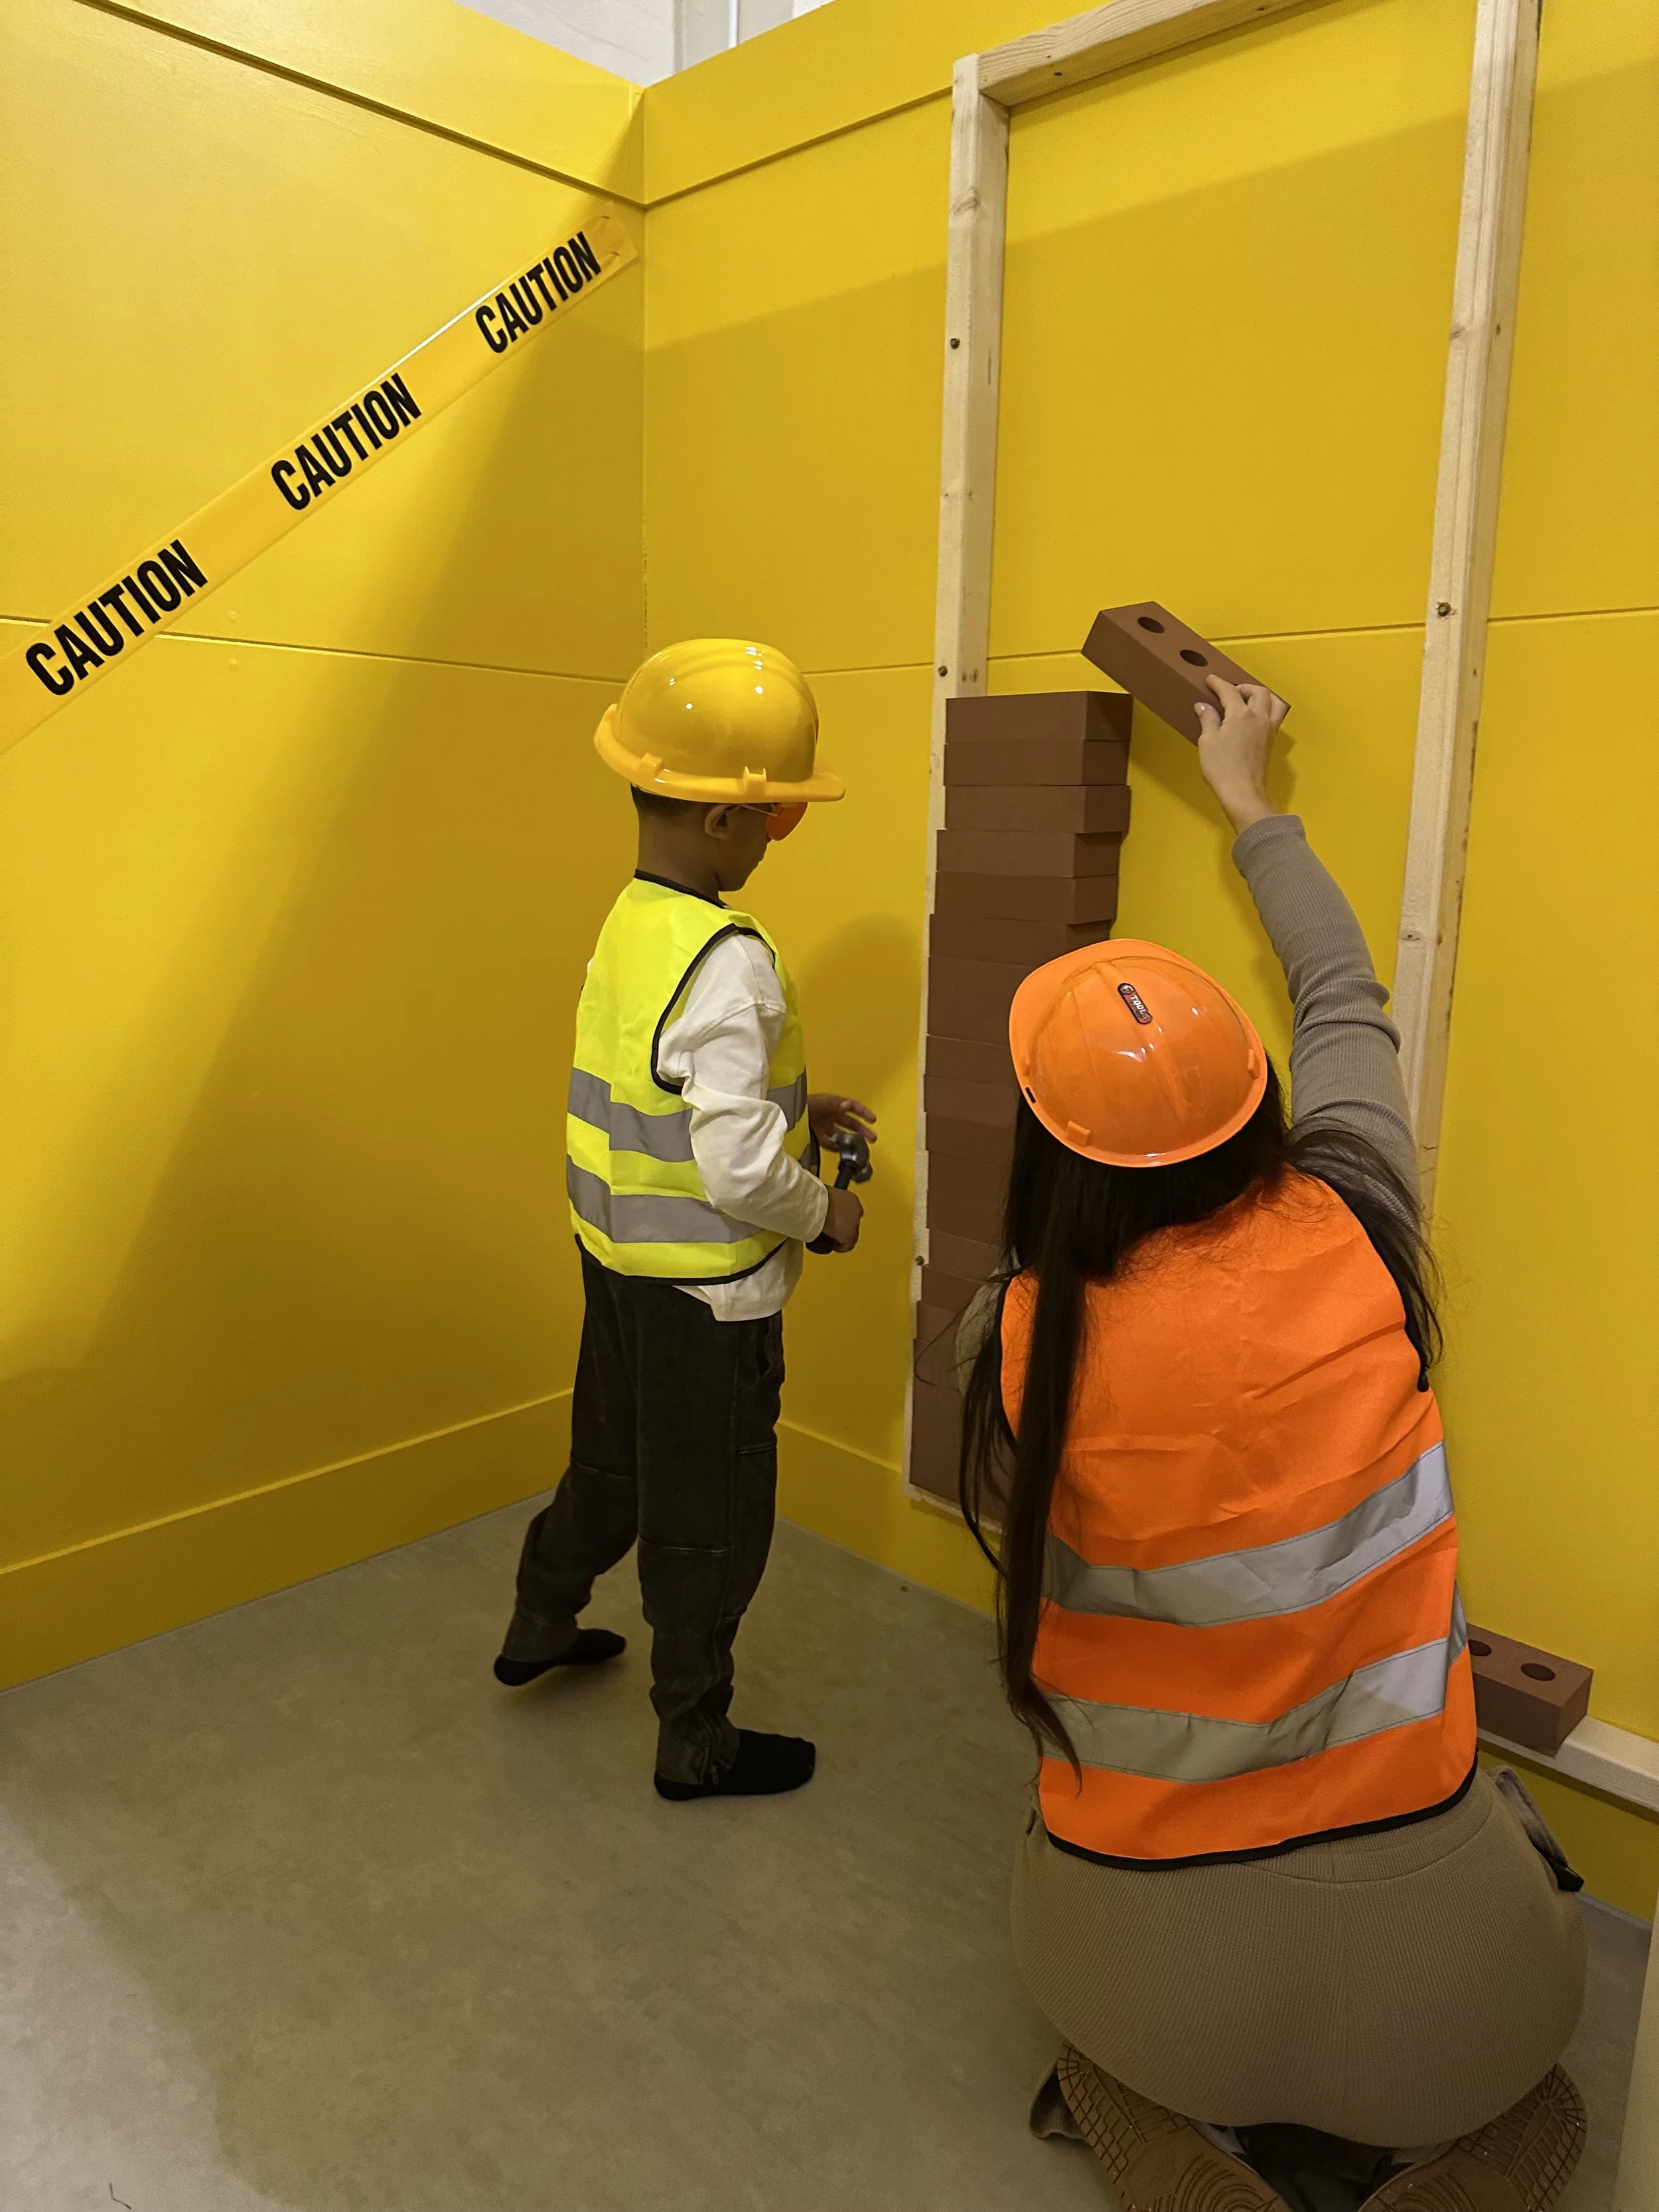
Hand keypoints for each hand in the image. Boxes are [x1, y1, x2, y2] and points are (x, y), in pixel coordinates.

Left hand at [808, 1093, 877, 1148]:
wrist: (787, 1112)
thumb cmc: (805, 1104)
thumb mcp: (823, 1102)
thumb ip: (836, 1104)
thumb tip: (849, 1104)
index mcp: (834, 1104)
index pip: (853, 1107)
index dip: (864, 1112)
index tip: (874, 1120)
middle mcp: (831, 1114)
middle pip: (850, 1123)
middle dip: (862, 1130)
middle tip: (873, 1139)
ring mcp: (824, 1125)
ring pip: (841, 1134)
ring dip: (850, 1141)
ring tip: (859, 1149)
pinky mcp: (817, 1135)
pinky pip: (829, 1142)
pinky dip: (835, 1146)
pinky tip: (840, 1150)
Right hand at [820, 1186, 862, 1251]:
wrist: (814, 1204)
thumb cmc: (814, 1197)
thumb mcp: (824, 1196)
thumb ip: (827, 1202)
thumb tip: (820, 1208)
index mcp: (851, 1198)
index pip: (851, 1211)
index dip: (842, 1218)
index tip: (833, 1221)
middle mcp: (856, 1210)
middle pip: (852, 1224)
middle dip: (843, 1228)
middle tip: (831, 1231)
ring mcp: (854, 1223)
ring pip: (851, 1236)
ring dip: (841, 1238)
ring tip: (829, 1240)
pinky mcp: (849, 1235)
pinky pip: (846, 1245)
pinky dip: (839, 1247)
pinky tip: (831, 1246)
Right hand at [1194, 676, 1288, 832]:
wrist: (1243, 792)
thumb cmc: (1222, 768)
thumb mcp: (1208, 742)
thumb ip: (1208, 720)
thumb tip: (1203, 706)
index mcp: (1240, 715)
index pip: (1229, 691)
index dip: (1218, 683)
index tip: (1210, 680)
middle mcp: (1259, 717)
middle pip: (1257, 692)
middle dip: (1243, 687)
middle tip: (1230, 692)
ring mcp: (1268, 729)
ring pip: (1273, 702)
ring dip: (1261, 696)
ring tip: (1248, 700)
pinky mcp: (1271, 741)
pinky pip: (1275, 715)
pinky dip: (1267, 708)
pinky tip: (1255, 717)